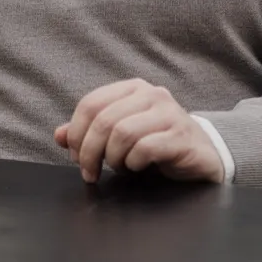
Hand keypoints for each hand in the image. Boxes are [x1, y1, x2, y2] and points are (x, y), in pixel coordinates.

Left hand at [54, 79, 224, 184]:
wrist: (202, 153)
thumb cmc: (157, 142)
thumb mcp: (120, 135)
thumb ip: (90, 133)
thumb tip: (58, 134)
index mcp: (133, 89)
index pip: (91, 103)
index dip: (76, 133)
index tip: (74, 156)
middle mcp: (152, 95)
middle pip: (104, 120)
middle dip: (89, 152)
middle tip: (90, 172)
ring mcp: (169, 113)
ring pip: (123, 133)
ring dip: (113, 158)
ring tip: (119, 168)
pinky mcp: (180, 136)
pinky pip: (145, 148)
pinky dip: (134, 163)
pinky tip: (137, 167)